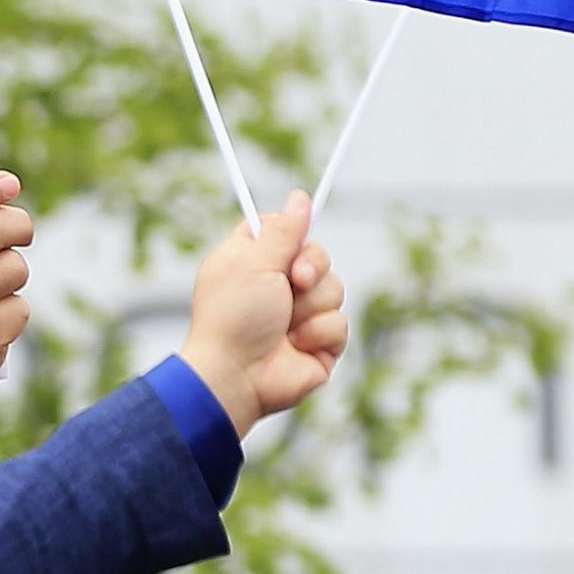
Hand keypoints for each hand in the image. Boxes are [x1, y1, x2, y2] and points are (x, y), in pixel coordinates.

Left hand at [179, 190, 348, 436]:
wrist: (236, 376)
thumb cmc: (233, 319)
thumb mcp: (254, 264)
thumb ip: (282, 232)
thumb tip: (299, 197)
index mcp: (251, 262)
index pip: (283, 231)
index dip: (292, 232)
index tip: (290, 239)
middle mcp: (276, 286)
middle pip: (318, 256)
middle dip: (311, 268)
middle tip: (294, 281)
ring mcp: (299, 315)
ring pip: (335, 288)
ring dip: (311, 306)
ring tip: (285, 325)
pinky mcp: (319, 343)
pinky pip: (340, 323)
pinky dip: (318, 333)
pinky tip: (295, 347)